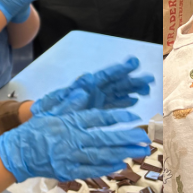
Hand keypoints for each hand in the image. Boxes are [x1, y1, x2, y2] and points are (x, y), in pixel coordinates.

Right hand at [0, 109, 151, 181]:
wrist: (17, 153)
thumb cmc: (35, 130)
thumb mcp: (51, 112)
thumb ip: (69, 102)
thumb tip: (84, 89)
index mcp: (70, 122)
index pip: (98, 117)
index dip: (117, 116)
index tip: (133, 115)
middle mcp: (72, 138)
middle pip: (104, 138)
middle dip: (126, 138)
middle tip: (144, 138)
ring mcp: (70, 156)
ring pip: (101, 155)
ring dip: (122, 153)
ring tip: (138, 151)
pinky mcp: (68, 170)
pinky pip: (90, 169)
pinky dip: (106, 167)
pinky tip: (120, 164)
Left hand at [30, 57, 154, 116]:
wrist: (43, 128)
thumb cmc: (46, 114)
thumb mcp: (54, 105)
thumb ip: (69, 95)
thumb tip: (86, 81)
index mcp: (82, 88)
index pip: (103, 76)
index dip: (119, 69)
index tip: (133, 64)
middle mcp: (92, 92)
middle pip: (115, 83)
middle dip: (132, 79)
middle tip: (149, 78)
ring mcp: (95, 101)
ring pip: (117, 93)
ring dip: (132, 90)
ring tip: (147, 89)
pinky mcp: (97, 111)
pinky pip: (114, 104)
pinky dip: (124, 102)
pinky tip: (135, 101)